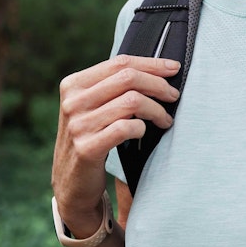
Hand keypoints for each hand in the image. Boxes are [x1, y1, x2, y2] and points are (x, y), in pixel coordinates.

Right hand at [52, 54, 180, 232]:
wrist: (71, 183)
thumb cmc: (91, 139)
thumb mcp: (91, 108)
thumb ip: (112, 87)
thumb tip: (157, 69)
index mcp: (73, 85)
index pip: (119, 63)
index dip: (151, 64)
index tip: (174, 68)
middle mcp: (73, 102)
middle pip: (127, 78)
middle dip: (158, 84)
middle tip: (173, 96)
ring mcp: (78, 125)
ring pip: (131, 101)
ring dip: (156, 109)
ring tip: (165, 119)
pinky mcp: (86, 148)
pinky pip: (126, 128)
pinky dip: (142, 127)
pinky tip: (145, 132)